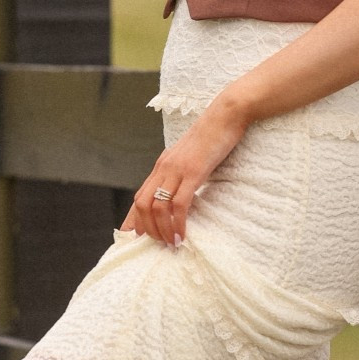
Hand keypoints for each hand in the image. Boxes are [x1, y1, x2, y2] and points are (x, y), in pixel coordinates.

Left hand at [122, 97, 248, 245]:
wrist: (226, 114)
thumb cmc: (214, 136)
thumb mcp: (191, 156)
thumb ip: (182, 172)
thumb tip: (181, 192)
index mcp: (162, 165)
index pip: (139, 196)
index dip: (133, 219)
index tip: (131, 238)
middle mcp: (164, 167)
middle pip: (142, 204)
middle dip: (146, 229)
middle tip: (157, 245)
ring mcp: (177, 170)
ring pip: (158, 207)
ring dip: (162, 230)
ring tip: (171, 244)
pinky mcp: (194, 172)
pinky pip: (179, 204)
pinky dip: (178, 223)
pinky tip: (182, 234)